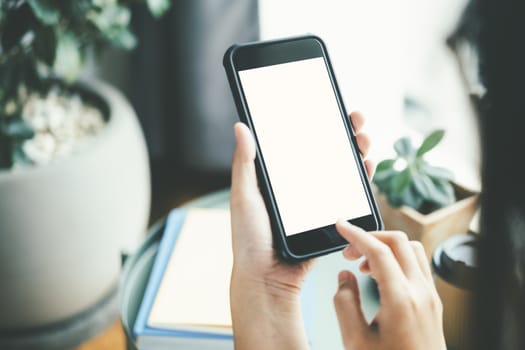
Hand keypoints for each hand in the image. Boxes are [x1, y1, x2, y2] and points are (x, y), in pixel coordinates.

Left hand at [230, 111, 372, 348]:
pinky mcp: (331, 218)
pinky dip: (362, 179)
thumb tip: (241, 126)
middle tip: (354, 122)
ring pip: (343, 170)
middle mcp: (301, 186)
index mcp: (280, 177)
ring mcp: (318, 201)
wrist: (267, 277)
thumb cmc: (249, 238)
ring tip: (363, 141)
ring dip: (357, 152)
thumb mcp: (244, 196)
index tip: (331, 107)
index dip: (318, 123)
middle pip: (328, 152)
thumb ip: (245, 163)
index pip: (302, 142)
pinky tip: (367, 167)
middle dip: (345, 133)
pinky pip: (350, 195)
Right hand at [333, 221, 446, 349]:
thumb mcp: (356, 342)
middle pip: (398, 242)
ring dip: (386, 248)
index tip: (341, 226)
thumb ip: (344, 304)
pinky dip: (397, 259)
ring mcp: (430, 297)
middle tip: (348, 249)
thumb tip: (345, 278)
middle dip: (370, 237)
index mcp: (400, 299)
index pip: (378, 251)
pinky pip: (418, 265)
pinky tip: (381, 276)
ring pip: (412, 250)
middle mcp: (420, 293)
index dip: (356, 234)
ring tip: (364, 264)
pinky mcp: (433, 303)